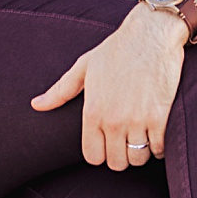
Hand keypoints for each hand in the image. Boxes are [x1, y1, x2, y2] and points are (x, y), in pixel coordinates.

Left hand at [30, 5, 185, 169]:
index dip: (100, 153)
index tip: (108, 142)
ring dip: (141, 151)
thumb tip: (36, 105)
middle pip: (116, 163)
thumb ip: (60, 90)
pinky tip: (156, 130)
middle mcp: (113, 120)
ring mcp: (137, 120)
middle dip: (121, 155)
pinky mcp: (160, 117)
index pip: (93, 157)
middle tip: (126, 139)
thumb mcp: (84, 66)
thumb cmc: (117, 49)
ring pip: (138, 159)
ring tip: (142, 134)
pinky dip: (159, 145)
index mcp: (92, 111)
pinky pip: (159, 149)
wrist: (151, 34)